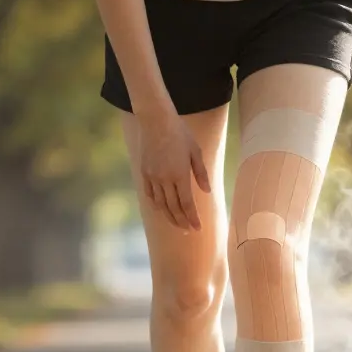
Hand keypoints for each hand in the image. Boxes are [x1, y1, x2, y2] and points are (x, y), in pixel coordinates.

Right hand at [137, 110, 210, 230]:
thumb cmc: (179, 133)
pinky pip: (150, 194)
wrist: (155, 121)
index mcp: (180, 174)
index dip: (192, 218)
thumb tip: (207, 191)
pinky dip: (156, 205)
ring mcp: (153, 177)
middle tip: (189, 231)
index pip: (187, 204)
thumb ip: (201, 173)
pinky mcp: (144, 173)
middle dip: (182, 222)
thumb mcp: (196, 151)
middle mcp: (165, 179)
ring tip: (178, 224)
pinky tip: (162, 210)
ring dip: (170, 217)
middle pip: (173, 208)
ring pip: (161, 204)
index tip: (198, 228)